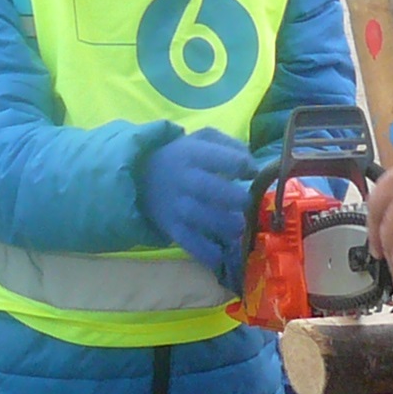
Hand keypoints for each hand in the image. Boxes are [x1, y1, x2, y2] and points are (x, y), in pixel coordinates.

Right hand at [139, 130, 254, 286]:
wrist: (140, 177)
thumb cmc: (181, 157)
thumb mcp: (202, 139)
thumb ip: (230, 145)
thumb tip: (252, 167)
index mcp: (193, 154)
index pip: (226, 160)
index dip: (245, 167)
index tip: (251, 173)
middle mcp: (184, 179)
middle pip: (213, 190)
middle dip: (237, 199)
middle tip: (245, 203)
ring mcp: (176, 206)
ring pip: (203, 218)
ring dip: (227, 226)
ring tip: (237, 227)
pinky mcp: (171, 228)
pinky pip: (190, 243)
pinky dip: (207, 253)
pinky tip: (220, 255)